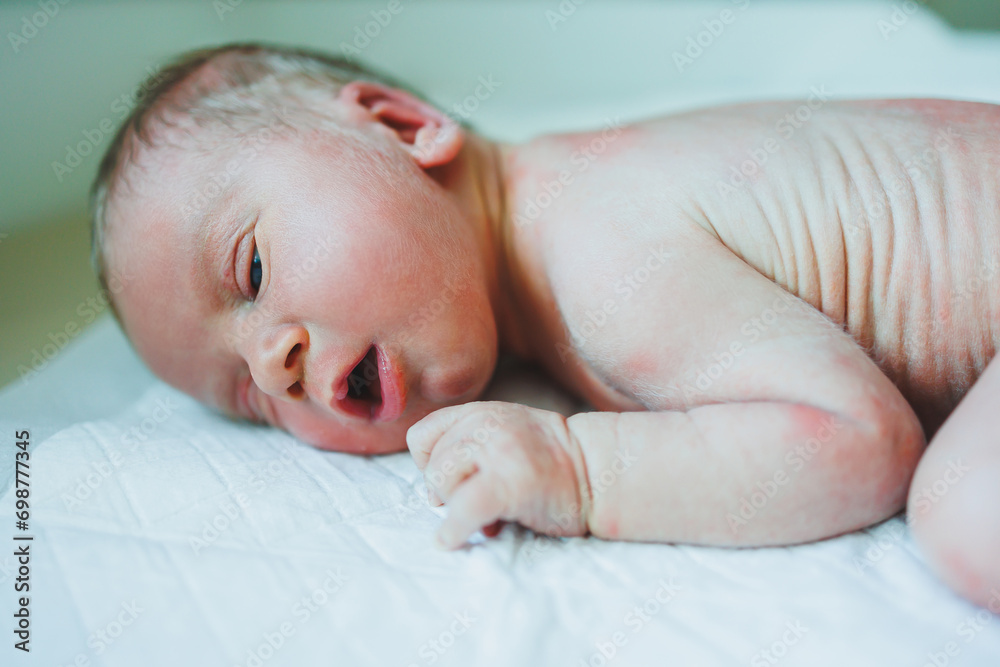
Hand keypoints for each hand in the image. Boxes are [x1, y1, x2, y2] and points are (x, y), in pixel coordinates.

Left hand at [406, 401, 589, 548]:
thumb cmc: (553, 461)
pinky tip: (452, 540)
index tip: (448, 481)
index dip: (426, 465)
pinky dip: (452, 531)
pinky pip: (464, 510)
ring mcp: (500, 451)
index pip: (422, 436)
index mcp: (481, 413)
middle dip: (445, 493)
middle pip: (434, 465)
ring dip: (454, 509)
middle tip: (472, 506)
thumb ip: (471, 448)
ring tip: (485, 520)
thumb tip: (436, 497)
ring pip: (444, 483)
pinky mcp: (513, 483)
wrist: (600, 470)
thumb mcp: (506, 433)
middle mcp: (487, 425)